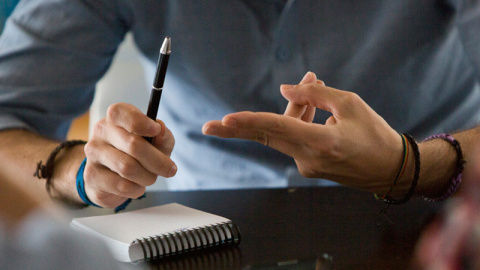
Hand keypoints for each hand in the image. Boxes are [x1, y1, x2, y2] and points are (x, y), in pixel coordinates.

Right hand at [84, 103, 175, 207]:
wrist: (112, 177)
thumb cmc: (139, 154)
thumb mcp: (156, 142)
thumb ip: (163, 136)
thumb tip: (161, 131)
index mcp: (115, 117)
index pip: (120, 112)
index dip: (141, 122)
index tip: (156, 131)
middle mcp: (101, 132)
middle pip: (133, 145)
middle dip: (158, 161)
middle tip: (170, 169)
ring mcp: (93, 154)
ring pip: (128, 168)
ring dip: (148, 177)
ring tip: (150, 178)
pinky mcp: (92, 176)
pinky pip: (122, 186)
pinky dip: (137, 189)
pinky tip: (136, 185)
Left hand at [202, 72, 403, 193]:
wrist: (391, 169)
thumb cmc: (375, 135)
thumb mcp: (350, 105)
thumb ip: (315, 95)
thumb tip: (286, 89)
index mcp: (323, 143)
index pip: (278, 129)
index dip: (250, 122)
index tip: (226, 120)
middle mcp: (309, 158)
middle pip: (266, 137)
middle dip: (236, 130)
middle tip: (208, 127)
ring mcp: (307, 166)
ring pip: (284, 133)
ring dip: (291, 110)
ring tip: (312, 84)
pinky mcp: (309, 167)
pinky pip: (294, 140)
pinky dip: (298, 122)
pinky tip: (312, 108)